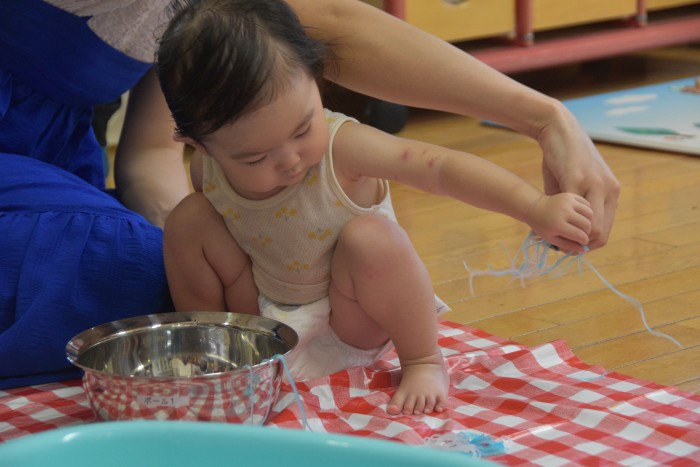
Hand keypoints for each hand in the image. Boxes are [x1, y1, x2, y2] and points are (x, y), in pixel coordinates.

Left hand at [527, 193, 592, 253]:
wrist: (535, 207)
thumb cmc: (543, 226)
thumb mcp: (552, 239)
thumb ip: (568, 245)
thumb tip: (584, 250)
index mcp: (558, 225)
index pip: (580, 235)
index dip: (584, 241)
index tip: (583, 242)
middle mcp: (564, 212)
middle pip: (587, 224)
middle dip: (587, 232)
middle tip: (582, 233)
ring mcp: (568, 202)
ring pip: (589, 214)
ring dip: (588, 221)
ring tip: (582, 224)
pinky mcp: (570, 195)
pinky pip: (586, 204)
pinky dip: (586, 211)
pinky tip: (580, 215)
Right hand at [537, 106, 619, 249]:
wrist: (559, 130)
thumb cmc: (563, 158)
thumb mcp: (573, 184)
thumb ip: (574, 205)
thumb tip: (566, 229)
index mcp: (610, 191)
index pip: (606, 229)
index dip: (588, 243)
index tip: (570, 244)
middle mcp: (608, 189)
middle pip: (601, 232)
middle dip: (581, 244)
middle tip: (562, 245)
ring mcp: (594, 184)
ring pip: (592, 226)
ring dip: (573, 236)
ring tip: (556, 236)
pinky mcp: (576, 179)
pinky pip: (573, 210)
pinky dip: (561, 222)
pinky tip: (550, 223)